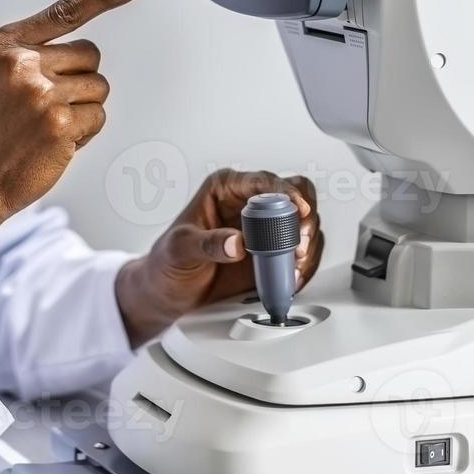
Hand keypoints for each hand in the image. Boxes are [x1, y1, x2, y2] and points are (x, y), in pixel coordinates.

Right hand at [0, 0, 143, 329]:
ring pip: (98, 87)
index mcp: (0, 45)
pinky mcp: (59, 122)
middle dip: (80, 82)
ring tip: (44, 128)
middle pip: (90, 55)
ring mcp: (40, 92)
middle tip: (46, 109)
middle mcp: (19, 63)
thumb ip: (27, 56)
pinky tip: (52, 144)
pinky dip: (84, 132)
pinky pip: (98, 116)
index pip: (63, 13)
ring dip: (82, 110)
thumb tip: (82, 52)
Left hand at [115, 169, 323, 345]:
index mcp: (226, 188)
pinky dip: (304, 264)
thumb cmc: (167, 262)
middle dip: (304, 218)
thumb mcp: (180, 249)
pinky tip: (293, 275)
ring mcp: (264, 229)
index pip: (264, 181)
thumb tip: (236, 243)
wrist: (167, 292)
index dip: (286, 191)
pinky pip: (299, 252)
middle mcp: (249, 203)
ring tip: (295, 264)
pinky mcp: (272, 253)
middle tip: (300, 242)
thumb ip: (207, 244)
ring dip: (307, 244)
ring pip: (303, 224)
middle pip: (295, 195)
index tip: (297, 208)